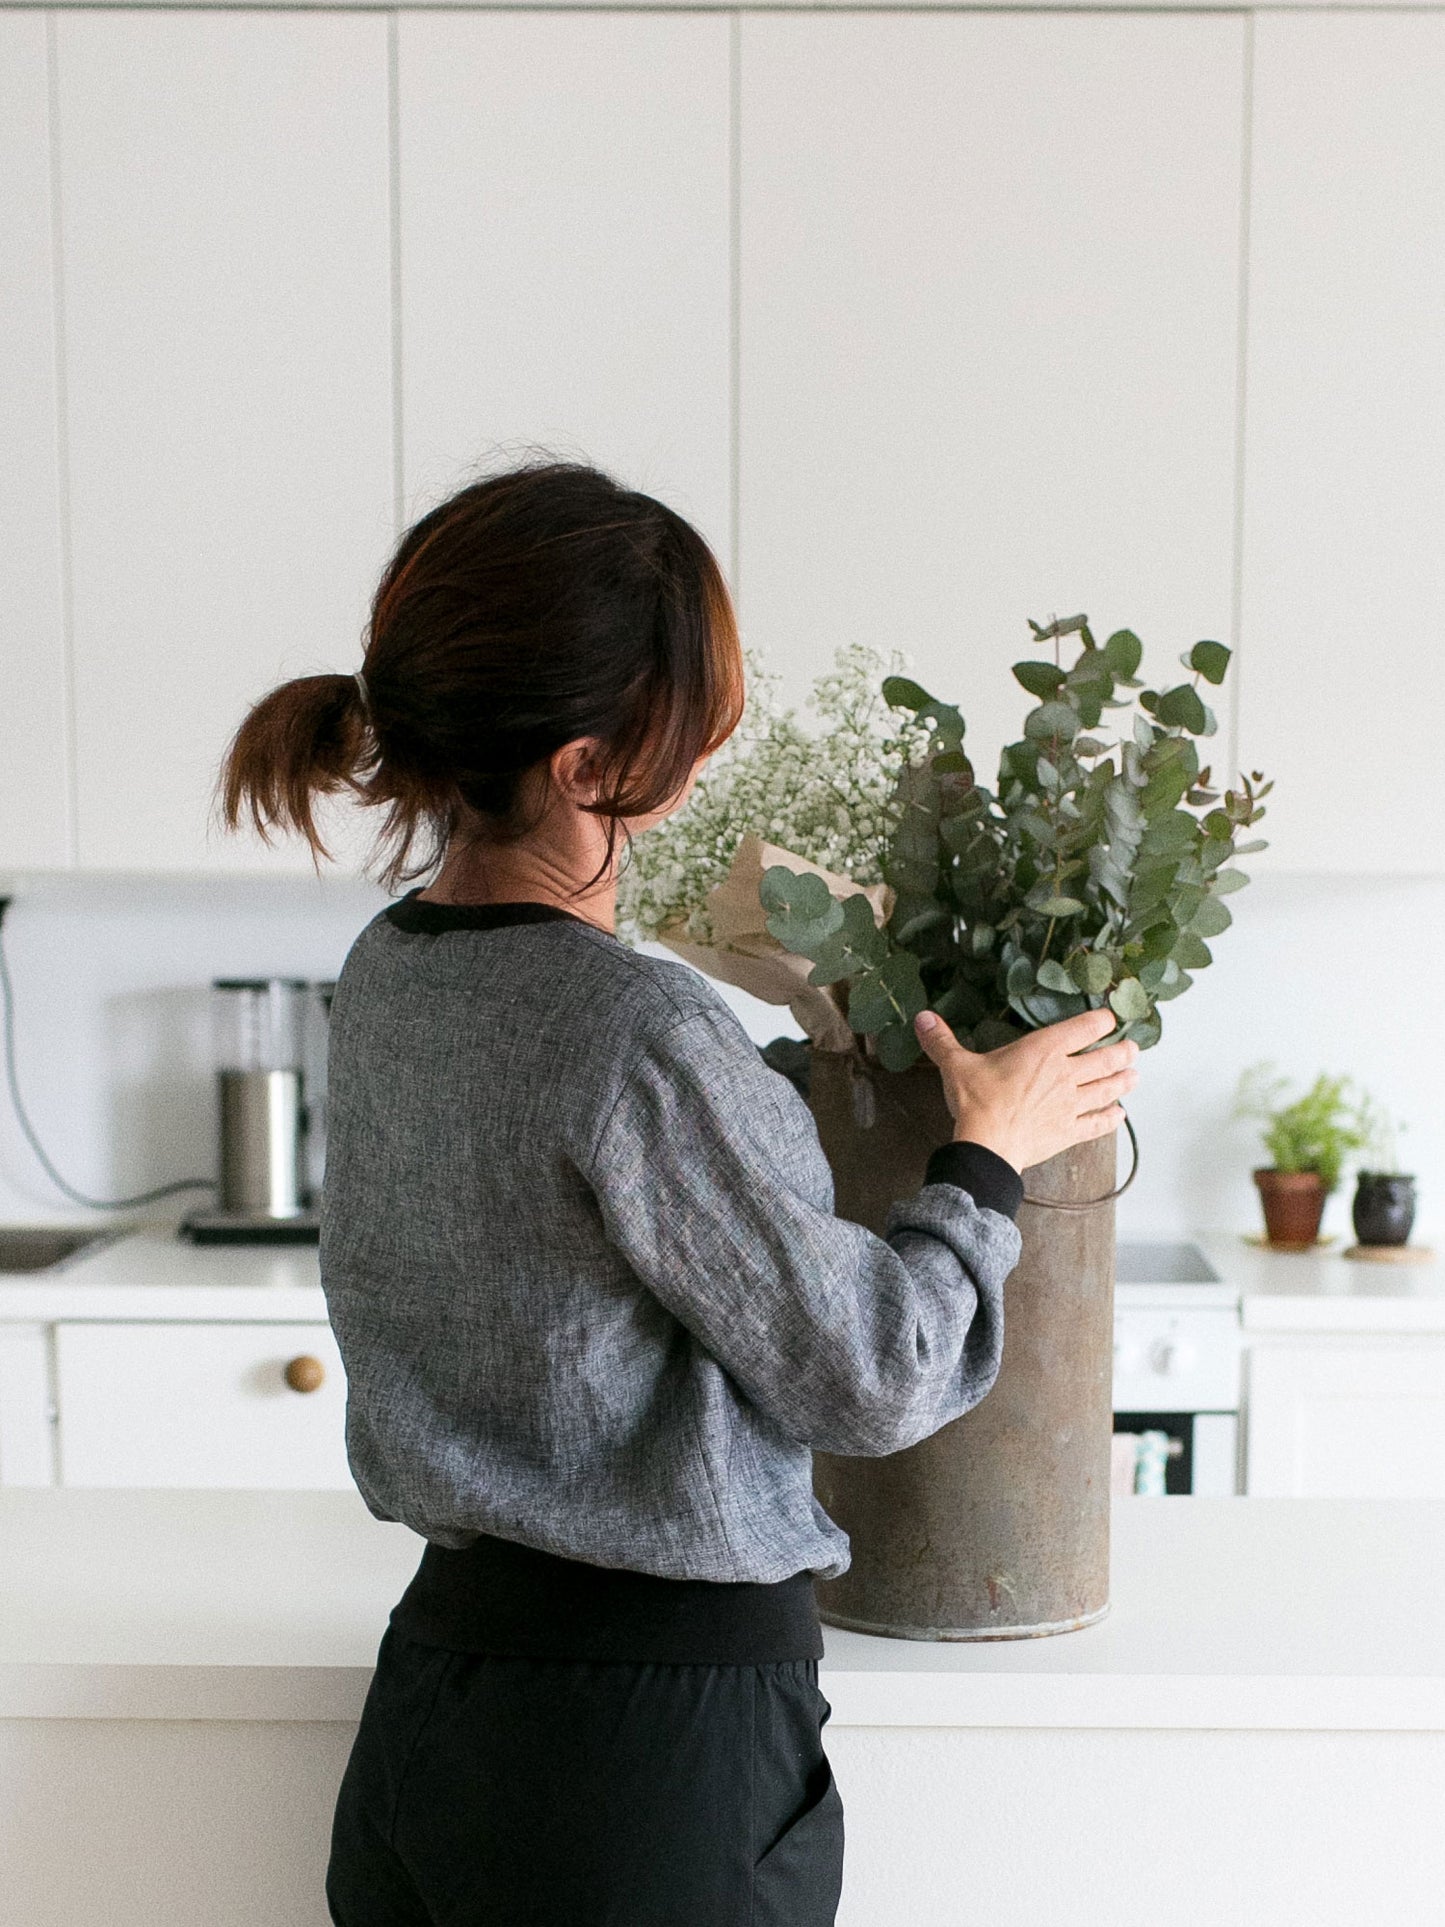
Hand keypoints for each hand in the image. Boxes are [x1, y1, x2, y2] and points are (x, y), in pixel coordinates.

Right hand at [913, 1006, 1137, 1174]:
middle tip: (1134, 1048)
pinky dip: (1110, 1118)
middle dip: (1122, 1052)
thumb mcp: (956, 1065)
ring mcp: (1070, 1105)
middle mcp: (1064, 1075)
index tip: (1109, 1017)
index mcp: (1042, 1051)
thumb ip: (942, 1040)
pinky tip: (1120, 1115)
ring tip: (1135, 1076)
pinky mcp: (1069, 1131)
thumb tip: (923, 1017)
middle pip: (1103, 1060)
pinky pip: (1097, 1123)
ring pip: (1107, 1089)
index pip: (1082, 1029)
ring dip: (1123, 1082)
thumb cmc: (977, 1102)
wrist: (988, 1145)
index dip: (1099, 1021)